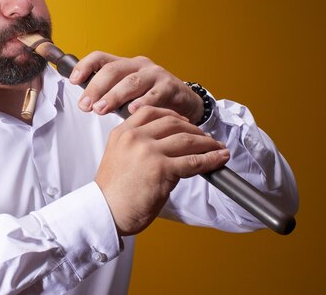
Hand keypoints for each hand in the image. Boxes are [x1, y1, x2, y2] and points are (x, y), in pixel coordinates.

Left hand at [69, 52, 204, 123]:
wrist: (185, 104)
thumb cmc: (150, 99)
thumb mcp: (128, 94)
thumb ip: (110, 95)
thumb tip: (86, 102)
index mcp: (125, 64)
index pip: (101, 58)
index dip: (85, 66)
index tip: (73, 80)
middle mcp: (139, 65)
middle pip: (113, 70)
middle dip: (96, 88)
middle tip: (85, 106)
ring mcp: (155, 74)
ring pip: (131, 82)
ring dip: (114, 96)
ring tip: (101, 109)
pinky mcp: (170, 86)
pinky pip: (154, 94)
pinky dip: (142, 102)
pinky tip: (132, 111)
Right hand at [95, 106, 229, 235]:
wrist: (106, 213)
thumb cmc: (113, 193)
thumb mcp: (119, 158)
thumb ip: (138, 146)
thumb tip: (170, 147)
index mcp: (122, 133)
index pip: (151, 112)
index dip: (173, 116)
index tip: (185, 123)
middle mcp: (134, 138)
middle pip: (173, 123)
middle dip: (194, 130)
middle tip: (206, 138)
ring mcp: (148, 151)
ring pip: (186, 140)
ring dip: (207, 143)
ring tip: (217, 148)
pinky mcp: (162, 169)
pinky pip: (194, 161)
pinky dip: (211, 159)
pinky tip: (219, 158)